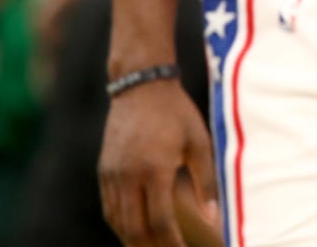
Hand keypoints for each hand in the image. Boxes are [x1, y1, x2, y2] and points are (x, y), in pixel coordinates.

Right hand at [100, 81, 219, 246]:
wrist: (140, 86)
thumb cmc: (177, 113)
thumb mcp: (199, 143)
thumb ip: (206, 182)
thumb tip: (213, 217)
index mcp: (154, 168)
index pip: (159, 220)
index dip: (171, 243)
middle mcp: (128, 175)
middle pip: (134, 228)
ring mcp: (112, 174)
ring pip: (118, 221)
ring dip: (134, 241)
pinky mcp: (103, 171)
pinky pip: (109, 208)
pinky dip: (121, 225)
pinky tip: (134, 232)